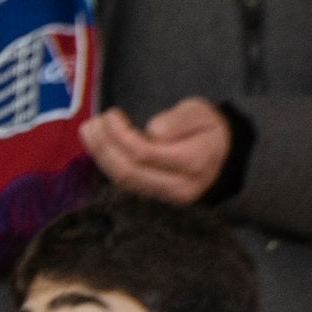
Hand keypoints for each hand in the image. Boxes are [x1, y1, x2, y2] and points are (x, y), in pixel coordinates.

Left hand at [81, 99, 233, 203]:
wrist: (222, 155)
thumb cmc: (209, 128)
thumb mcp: (201, 112)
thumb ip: (179, 119)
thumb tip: (152, 130)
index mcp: (194, 161)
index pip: (146, 153)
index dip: (121, 135)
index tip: (110, 114)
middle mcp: (179, 186)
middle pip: (130, 171)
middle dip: (105, 147)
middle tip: (91, 123)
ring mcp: (166, 197)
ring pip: (124, 181)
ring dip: (101, 156)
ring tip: (88, 131)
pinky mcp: (155, 199)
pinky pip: (125, 184)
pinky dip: (108, 164)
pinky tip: (98, 146)